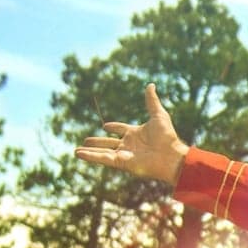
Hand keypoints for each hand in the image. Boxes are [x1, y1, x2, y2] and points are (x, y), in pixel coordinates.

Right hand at [75, 83, 189, 183]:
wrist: (170, 155)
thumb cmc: (167, 137)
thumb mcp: (158, 115)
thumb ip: (151, 101)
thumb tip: (151, 85)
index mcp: (136, 134)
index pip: (121, 130)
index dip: (114, 127)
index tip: (105, 126)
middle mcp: (129, 145)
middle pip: (109, 143)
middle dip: (97, 142)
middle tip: (86, 140)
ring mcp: (124, 154)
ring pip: (103, 151)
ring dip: (90, 151)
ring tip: (76, 150)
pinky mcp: (121, 163)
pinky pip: (103, 158)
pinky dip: (91, 157)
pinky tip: (78, 153)